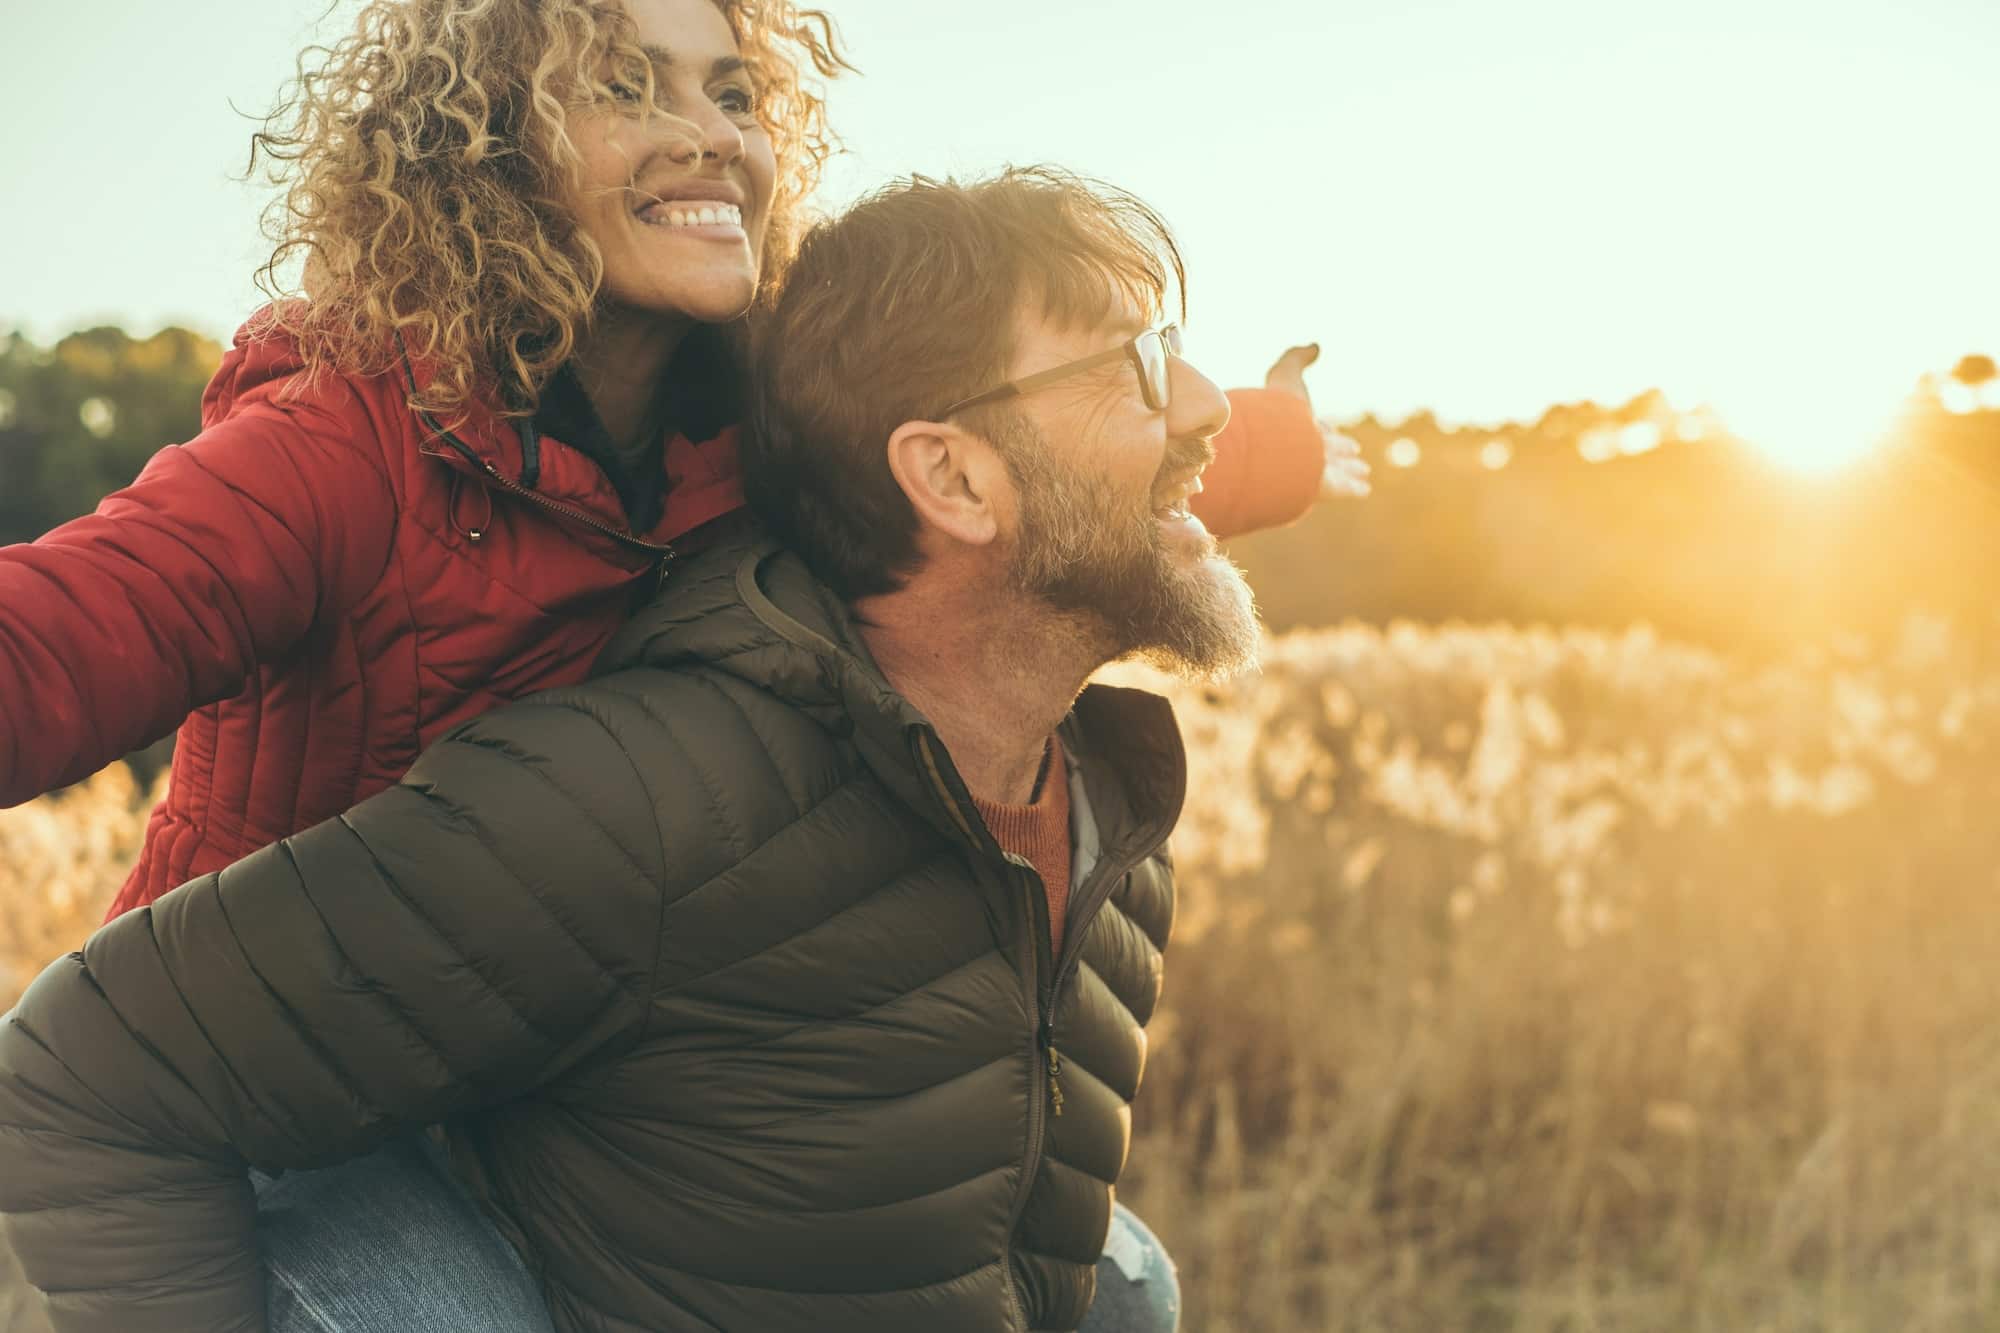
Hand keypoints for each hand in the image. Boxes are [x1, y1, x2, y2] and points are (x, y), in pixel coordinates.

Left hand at [1265, 343, 1371, 499]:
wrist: (1272, 447)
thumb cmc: (1276, 410)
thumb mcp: (1285, 375)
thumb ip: (1297, 357)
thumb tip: (1314, 346)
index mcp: (1291, 427)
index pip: (1311, 427)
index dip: (1323, 428)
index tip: (1328, 427)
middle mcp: (1303, 451)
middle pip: (1325, 449)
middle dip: (1338, 450)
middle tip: (1353, 452)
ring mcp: (1314, 472)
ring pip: (1335, 470)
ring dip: (1350, 470)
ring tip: (1363, 472)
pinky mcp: (1324, 488)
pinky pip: (1343, 488)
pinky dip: (1354, 487)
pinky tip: (1364, 490)